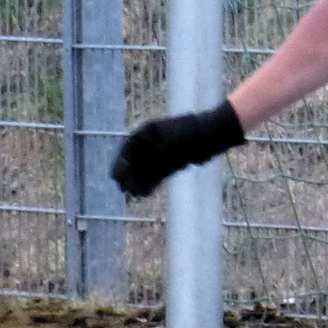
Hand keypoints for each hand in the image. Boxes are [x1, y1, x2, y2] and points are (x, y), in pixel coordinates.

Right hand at [110, 100, 245, 197]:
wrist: (210, 135)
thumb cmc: (186, 135)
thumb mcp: (165, 147)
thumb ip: (149, 162)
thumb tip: (134, 177)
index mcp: (147, 132)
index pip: (128, 148)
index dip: (121, 163)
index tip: (116, 177)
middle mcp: (152, 142)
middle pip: (135, 160)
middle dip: (129, 175)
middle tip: (123, 189)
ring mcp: (162, 153)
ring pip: (146, 169)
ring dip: (138, 181)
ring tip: (134, 194)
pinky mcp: (171, 163)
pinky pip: (157, 174)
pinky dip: (151, 183)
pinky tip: (145, 193)